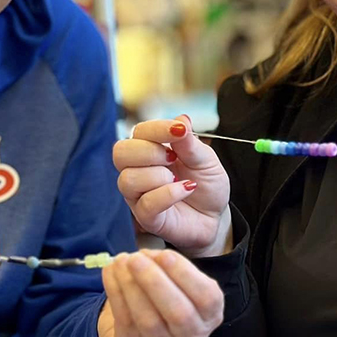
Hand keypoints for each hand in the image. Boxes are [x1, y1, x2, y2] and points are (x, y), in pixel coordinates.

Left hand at [97, 249, 223, 336]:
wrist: (142, 325)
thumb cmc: (166, 294)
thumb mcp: (179, 280)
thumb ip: (170, 266)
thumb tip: (147, 256)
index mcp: (210, 314)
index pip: (206, 297)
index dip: (185, 275)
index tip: (164, 255)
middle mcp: (193, 336)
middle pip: (179, 313)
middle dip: (155, 282)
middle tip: (136, 259)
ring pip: (149, 320)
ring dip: (131, 286)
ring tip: (121, 262)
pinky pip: (125, 321)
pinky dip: (116, 293)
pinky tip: (111, 272)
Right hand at [112, 115, 232, 257]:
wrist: (215, 216)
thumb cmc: (206, 185)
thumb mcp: (205, 159)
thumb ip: (190, 142)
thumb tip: (181, 119)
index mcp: (149, 150)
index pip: (138, 132)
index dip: (156, 129)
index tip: (179, 130)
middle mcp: (137, 170)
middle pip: (120, 152)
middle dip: (149, 152)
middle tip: (173, 159)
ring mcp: (138, 195)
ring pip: (128, 179)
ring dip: (158, 176)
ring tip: (178, 179)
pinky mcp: (146, 217)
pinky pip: (146, 203)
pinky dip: (169, 194)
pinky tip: (185, 190)